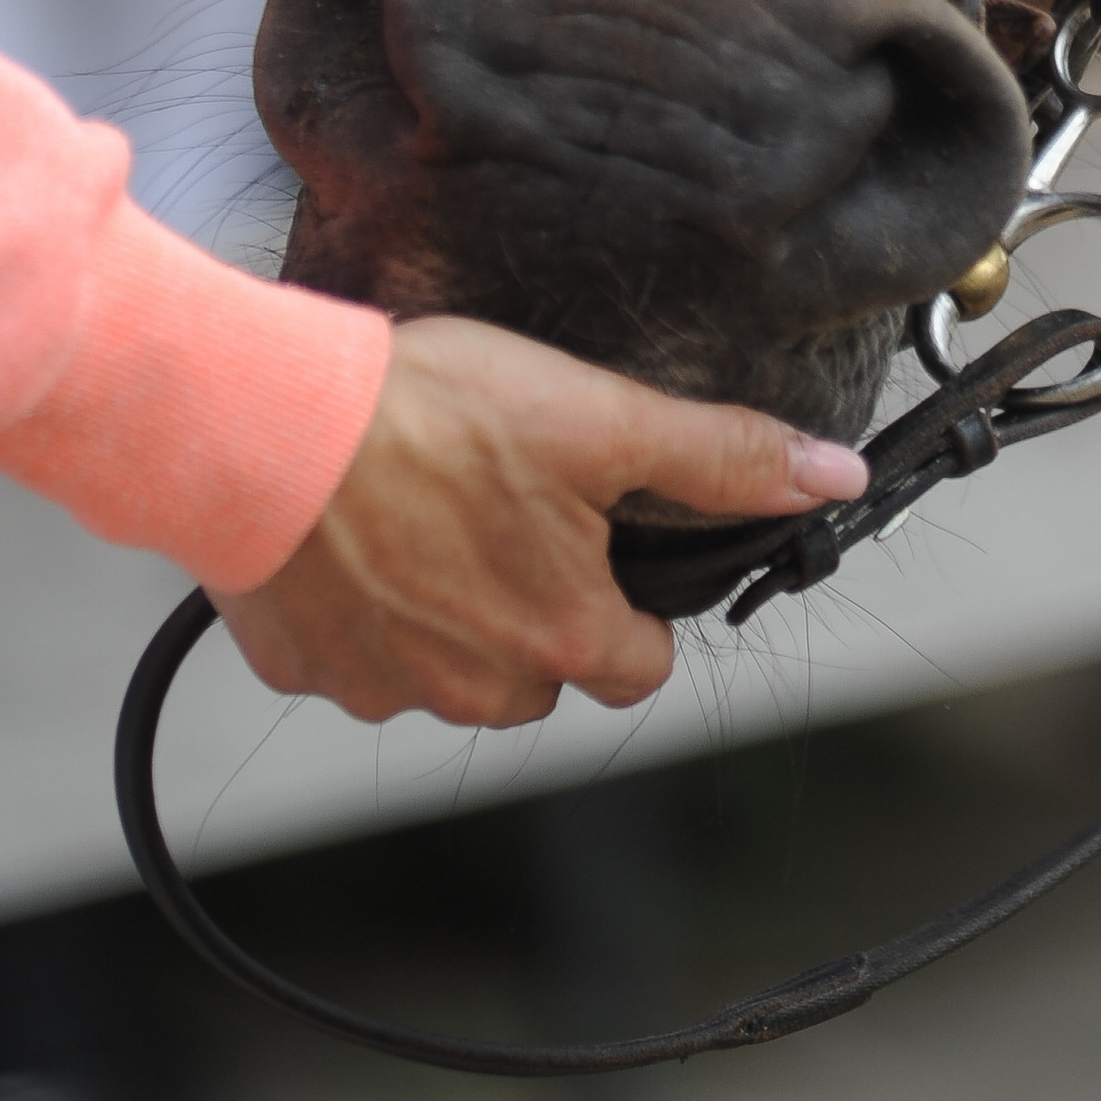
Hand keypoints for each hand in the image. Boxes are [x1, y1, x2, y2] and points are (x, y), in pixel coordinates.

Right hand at [208, 316, 866, 727]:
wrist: (270, 427)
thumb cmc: (431, 414)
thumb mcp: (600, 416)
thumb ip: (719, 457)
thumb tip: (830, 478)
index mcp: (561, 635)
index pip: (639, 666)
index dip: (636, 606)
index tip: (607, 547)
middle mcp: (477, 686)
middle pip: (542, 670)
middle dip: (536, 606)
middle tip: (506, 507)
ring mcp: (385, 687)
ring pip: (449, 669)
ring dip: (449, 610)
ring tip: (427, 506)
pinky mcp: (308, 670)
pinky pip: (358, 656)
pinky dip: (364, 608)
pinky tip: (357, 532)